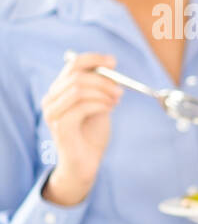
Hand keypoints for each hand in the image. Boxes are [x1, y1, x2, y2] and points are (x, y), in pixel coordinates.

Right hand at [41, 52, 122, 205]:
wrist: (85, 164)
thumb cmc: (92, 135)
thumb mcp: (99, 106)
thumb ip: (100, 89)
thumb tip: (110, 68)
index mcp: (60, 91)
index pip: (72, 65)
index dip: (94, 59)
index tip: (113, 61)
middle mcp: (51, 99)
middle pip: (77, 75)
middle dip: (103, 79)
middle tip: (120, 90)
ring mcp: (53, 113)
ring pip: (78, 89)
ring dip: (103, 92)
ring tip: (116, 101)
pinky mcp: (61, 126)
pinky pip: (81, 106)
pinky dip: (100, 104)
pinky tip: (109, 109)